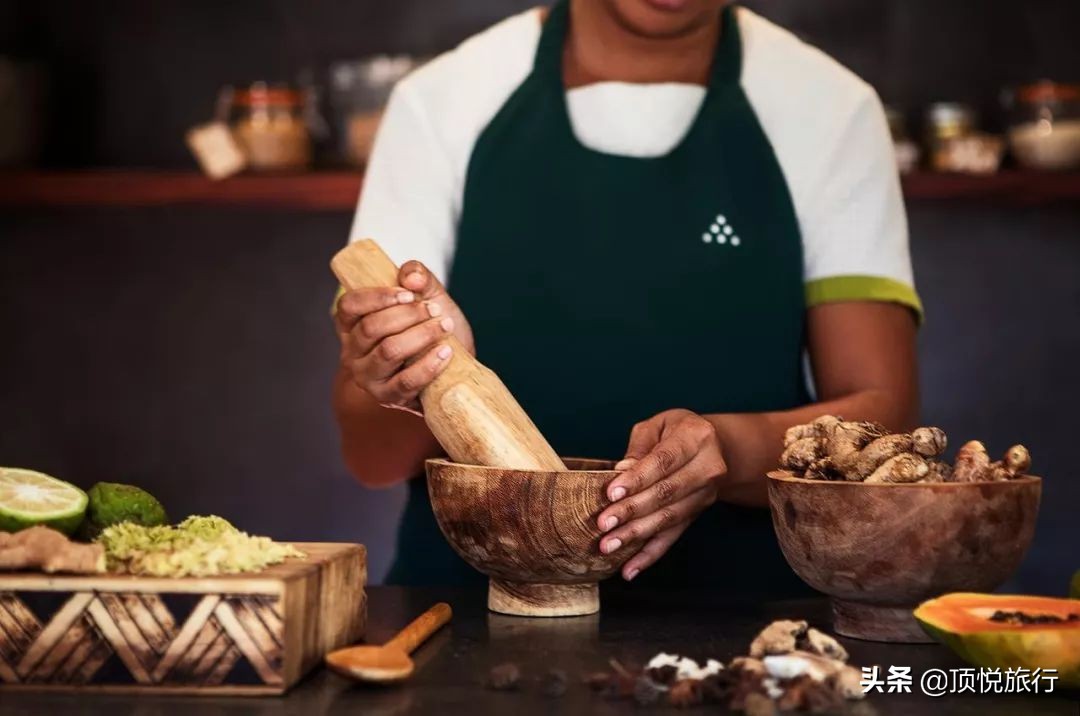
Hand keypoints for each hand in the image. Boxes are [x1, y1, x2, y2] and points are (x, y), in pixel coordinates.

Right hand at [335, 260, 473, 411]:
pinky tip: (446, 352)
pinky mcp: (388, 397)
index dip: (377, 297)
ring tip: (444, 326)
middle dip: (407, 315)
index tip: (408, 293)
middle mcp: (353, 352)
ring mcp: (368, 377)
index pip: (349, 306)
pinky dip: (429, 365)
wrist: (452, 367)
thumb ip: (419, 277)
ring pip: (388, 351)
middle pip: (371, 328)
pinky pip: (406, 381)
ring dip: (420, 335)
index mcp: (353, 324)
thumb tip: (410, 277)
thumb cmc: (431, 328)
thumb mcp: (427, 296)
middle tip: (434, 309)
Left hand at [597, 409, 723, 580]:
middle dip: (632, 511)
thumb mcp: (659, 425)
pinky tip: (629, 570)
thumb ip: (640, 446)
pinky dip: (650, 556)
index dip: (637, 479)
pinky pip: (673, 537)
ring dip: (637, 534)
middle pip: (666, 493)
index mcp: (696, 438)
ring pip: (669, 518)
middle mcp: (708, 468)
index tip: (611, 493)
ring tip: (609, 545)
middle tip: (603, 524)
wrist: (715, 447)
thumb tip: (622, 470)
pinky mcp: (697, 515)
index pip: (663, 461)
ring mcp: (705, 496)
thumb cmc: (677, 431)